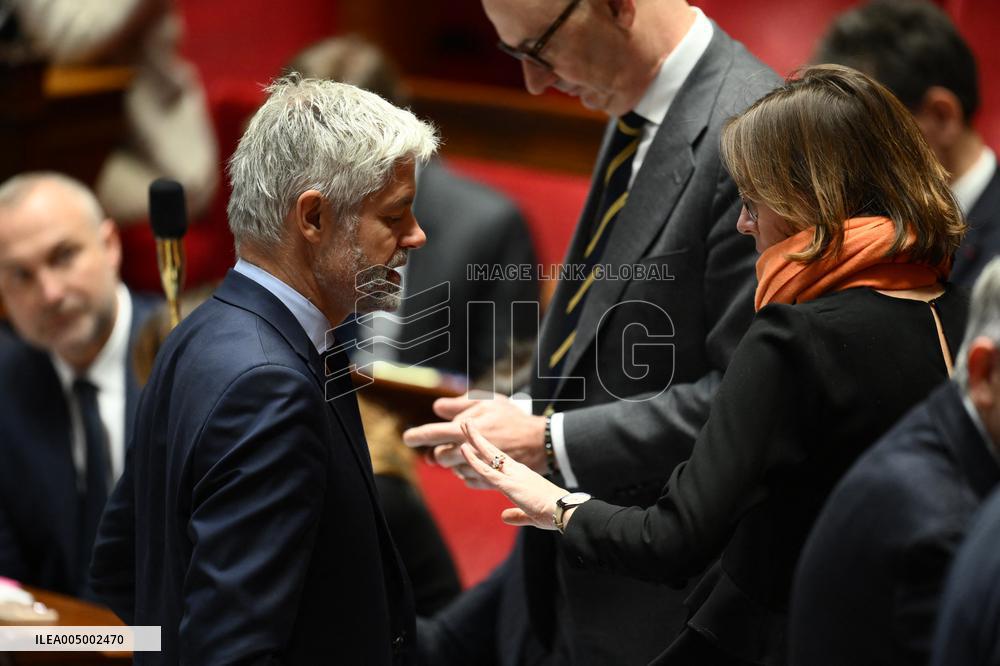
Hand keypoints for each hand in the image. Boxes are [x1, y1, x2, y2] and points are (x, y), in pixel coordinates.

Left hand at [403, 394, 547, 481]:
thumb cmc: (512, 418)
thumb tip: (437, 408)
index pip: (432, 434)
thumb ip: (459, 404)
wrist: (538, 441)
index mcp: (465, 430)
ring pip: (452, 469)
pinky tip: (477, 462)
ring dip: (454, 461)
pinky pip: (467, 479)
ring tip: (467, 451)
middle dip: (439, 451)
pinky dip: (467, 471)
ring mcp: (476, 469)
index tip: (407, 437)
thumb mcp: (487, 401)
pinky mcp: (487, 482)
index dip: (416, 436)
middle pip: (439, 456)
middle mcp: (468, 451)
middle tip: (447, 445)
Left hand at [458, 421, 568, 529]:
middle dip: (479, 436)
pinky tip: (463, 449)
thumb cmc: (553, 511)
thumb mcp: (530, 513)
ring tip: (463, 424)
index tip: (475, 442)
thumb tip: (504, 517)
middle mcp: (517, 471)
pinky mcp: (509, 484)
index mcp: (522, 476)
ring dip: (474, 439)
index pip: (500, 460)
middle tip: (467, 422)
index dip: (487, 451)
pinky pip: (486, 471)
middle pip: (493, 450)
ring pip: (488, 454)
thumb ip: (516, 514)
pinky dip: (473, 460)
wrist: (565, 510)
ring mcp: (513, 475)